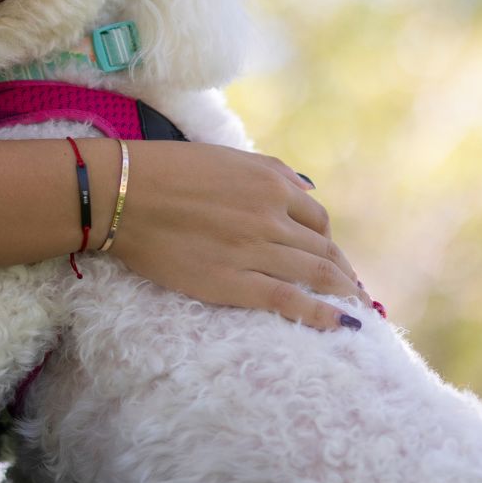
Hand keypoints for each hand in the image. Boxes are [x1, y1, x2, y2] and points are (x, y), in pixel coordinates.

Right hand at [101, 140, 365, 331]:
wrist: (124, 194)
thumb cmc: (169, 170)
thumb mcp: (230, 158)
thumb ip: (272, 173)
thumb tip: (306, 191)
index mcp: (272, 183)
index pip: (317, 218)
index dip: (327, 241)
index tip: (329, 258)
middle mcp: (271, 216)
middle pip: (323, 249)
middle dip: (343, 272)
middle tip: (354, 291)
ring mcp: (255, 251)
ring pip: (315, 275)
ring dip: (342, 293)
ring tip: (357, 310)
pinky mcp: (234, 283)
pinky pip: (290, 301)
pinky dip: (321, 314)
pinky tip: (341, 324)